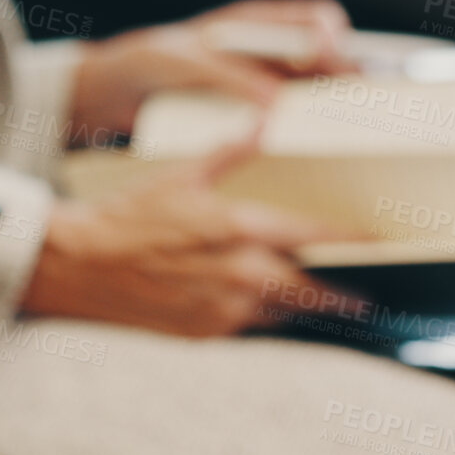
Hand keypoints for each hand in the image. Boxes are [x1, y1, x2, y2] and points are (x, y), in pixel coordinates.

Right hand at [21, 141, 359, 336]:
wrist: (77, 265)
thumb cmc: (124, 217)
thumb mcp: (178, 176)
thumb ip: (228, 154)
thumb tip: (262, 123)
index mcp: (237, 229)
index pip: (314, 236)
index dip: (351, 241)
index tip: (377, 243)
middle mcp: (238, 274)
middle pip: (310, 289)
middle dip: (337, 291)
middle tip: (360, 293)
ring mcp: (222, 308)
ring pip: (280, 312)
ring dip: (297, 306)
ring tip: (314, 301)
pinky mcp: (202, 331)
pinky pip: (246, 327)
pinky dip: (256, 316)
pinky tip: (256, 307)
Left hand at [69, 0, 354, 140]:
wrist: (113, 91)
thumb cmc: (147, 61)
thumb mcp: (186, 63)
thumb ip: (230, 77)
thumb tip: (276, 104)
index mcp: (256, 23)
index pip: (315, 21)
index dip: (336, 40)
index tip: (339, 65)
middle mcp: (266, 51)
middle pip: (326, 61)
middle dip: (350, 80)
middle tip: (367, 108)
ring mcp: (259, 82)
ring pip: (312, 93)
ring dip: (329, 111)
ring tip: (351, 135)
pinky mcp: (246, 113)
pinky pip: (285, 120)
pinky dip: (300, 132)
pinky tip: (310, 153)